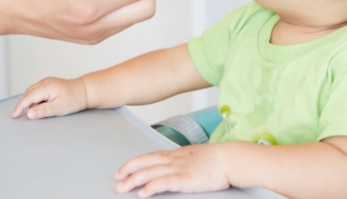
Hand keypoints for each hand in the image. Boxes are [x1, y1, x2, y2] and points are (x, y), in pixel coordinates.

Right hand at [11, 77, 87, 118]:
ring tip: (49, 107)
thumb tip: (29, 114)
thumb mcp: (59, 108)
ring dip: (34, 102)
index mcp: (47, 86)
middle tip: (41, 112)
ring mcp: (46, 82)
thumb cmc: (74, 99)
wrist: (85, 91)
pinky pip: (38, 92)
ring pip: (32, 93)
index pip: (28, 97)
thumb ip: (43, 111)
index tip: (14, 116)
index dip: (20, 107)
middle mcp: (45, 82)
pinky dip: (39, 99)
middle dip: (29, 105)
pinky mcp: (48, 84)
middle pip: (28, 94)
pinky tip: (49, 103)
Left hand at [114, 144, 229, 196]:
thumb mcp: (197, 156)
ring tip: (122, 188)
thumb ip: (185, 161)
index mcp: (177, 154)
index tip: (123, 169)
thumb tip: (179, 168)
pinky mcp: (185, 179)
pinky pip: (163, 182)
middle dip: (128, 170)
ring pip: (150, 172)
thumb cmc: (218, 159)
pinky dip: (151, 187)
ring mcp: (179, 168)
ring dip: (134, 180)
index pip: (150, 156)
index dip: (134, 162)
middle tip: (116, 179)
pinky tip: (142, 193)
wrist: (230, 158)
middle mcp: (175, 159)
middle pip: (145, 162)